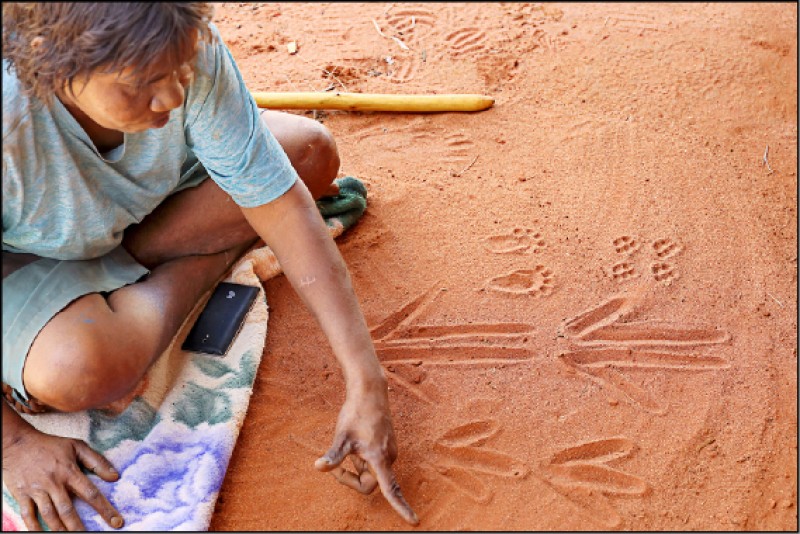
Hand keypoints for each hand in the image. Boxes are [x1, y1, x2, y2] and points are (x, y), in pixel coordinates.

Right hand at [2, 427, 122, 530]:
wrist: (18, 443)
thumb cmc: (50, 445)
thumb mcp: (77, 446)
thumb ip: (97, 461)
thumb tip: (115, 476)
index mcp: (69, 471)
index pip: (91, 493)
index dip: (104, 509)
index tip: (116, 522)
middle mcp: (54, 483)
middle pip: (68, 510)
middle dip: (79, 527)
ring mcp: (36, 490)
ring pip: (49, 515)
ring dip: (60, 529)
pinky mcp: (21, 494)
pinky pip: (28, 515)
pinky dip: (34, 527)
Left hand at [315, 391, 418, 525]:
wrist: (370, 392)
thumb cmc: (355, 413)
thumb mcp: (341, 436)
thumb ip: (333, 456)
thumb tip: (318, 467)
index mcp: (380, 459)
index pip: (391, 490)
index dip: (401, 507)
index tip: (413, 521)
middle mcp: (389, 457)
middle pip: (371, 483)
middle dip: (352, 479)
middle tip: (335, 467)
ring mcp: (390, 452)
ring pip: (372, 472)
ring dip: (357, 468)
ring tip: (348, 447)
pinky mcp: (388, 446)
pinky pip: (375, 463)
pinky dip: (362, 460)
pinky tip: (356, 442)